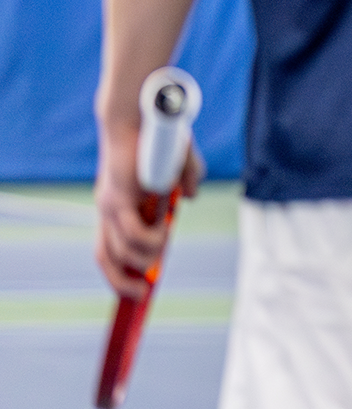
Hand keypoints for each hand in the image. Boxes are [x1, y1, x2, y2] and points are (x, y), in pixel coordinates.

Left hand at [94, 128, 201, 300]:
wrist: (144, 114)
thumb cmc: (160, 136)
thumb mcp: (180, 167)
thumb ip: (186, 183)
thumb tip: (188, 199)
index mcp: (119, 206)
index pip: (111, 249)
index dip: (121, 272)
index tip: (137, 292)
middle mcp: (108, 210)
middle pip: (106, 260)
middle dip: (123, 284)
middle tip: (143, 294)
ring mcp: (110, 206)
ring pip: (120, 252)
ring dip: (146, 258)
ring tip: (165, 247)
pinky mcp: (118, 199)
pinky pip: (133, 234)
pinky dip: (151, 240)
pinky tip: (165, 232)